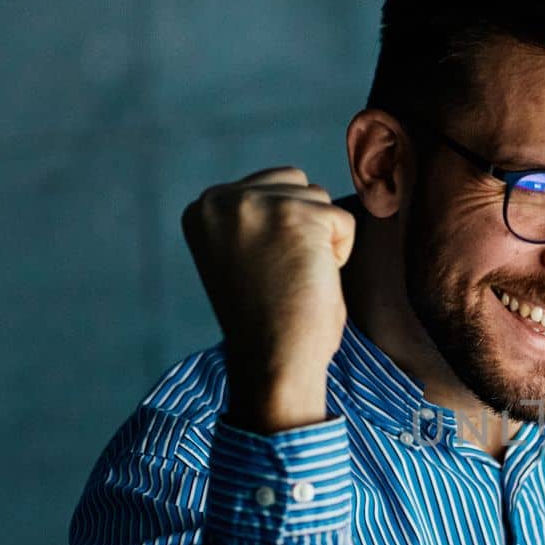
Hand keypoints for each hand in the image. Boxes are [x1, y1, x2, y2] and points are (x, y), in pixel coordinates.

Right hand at [180, 167, 357, 430]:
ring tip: (296, 277)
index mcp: (202, 207)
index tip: (266, 269)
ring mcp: (257, 203)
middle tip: (284, 274)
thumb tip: (295, 183)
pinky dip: (340, 252)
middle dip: (303, 227)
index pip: (267, 186)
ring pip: (319, 199)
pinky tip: (312, 280)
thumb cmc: (266, 319)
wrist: (273, 361)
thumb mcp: (240, 251)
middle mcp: (221, 198)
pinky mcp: (296, 215)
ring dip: (321, 240)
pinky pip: (343, 219)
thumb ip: (252, 216)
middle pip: (295, 184)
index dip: (282, 231)